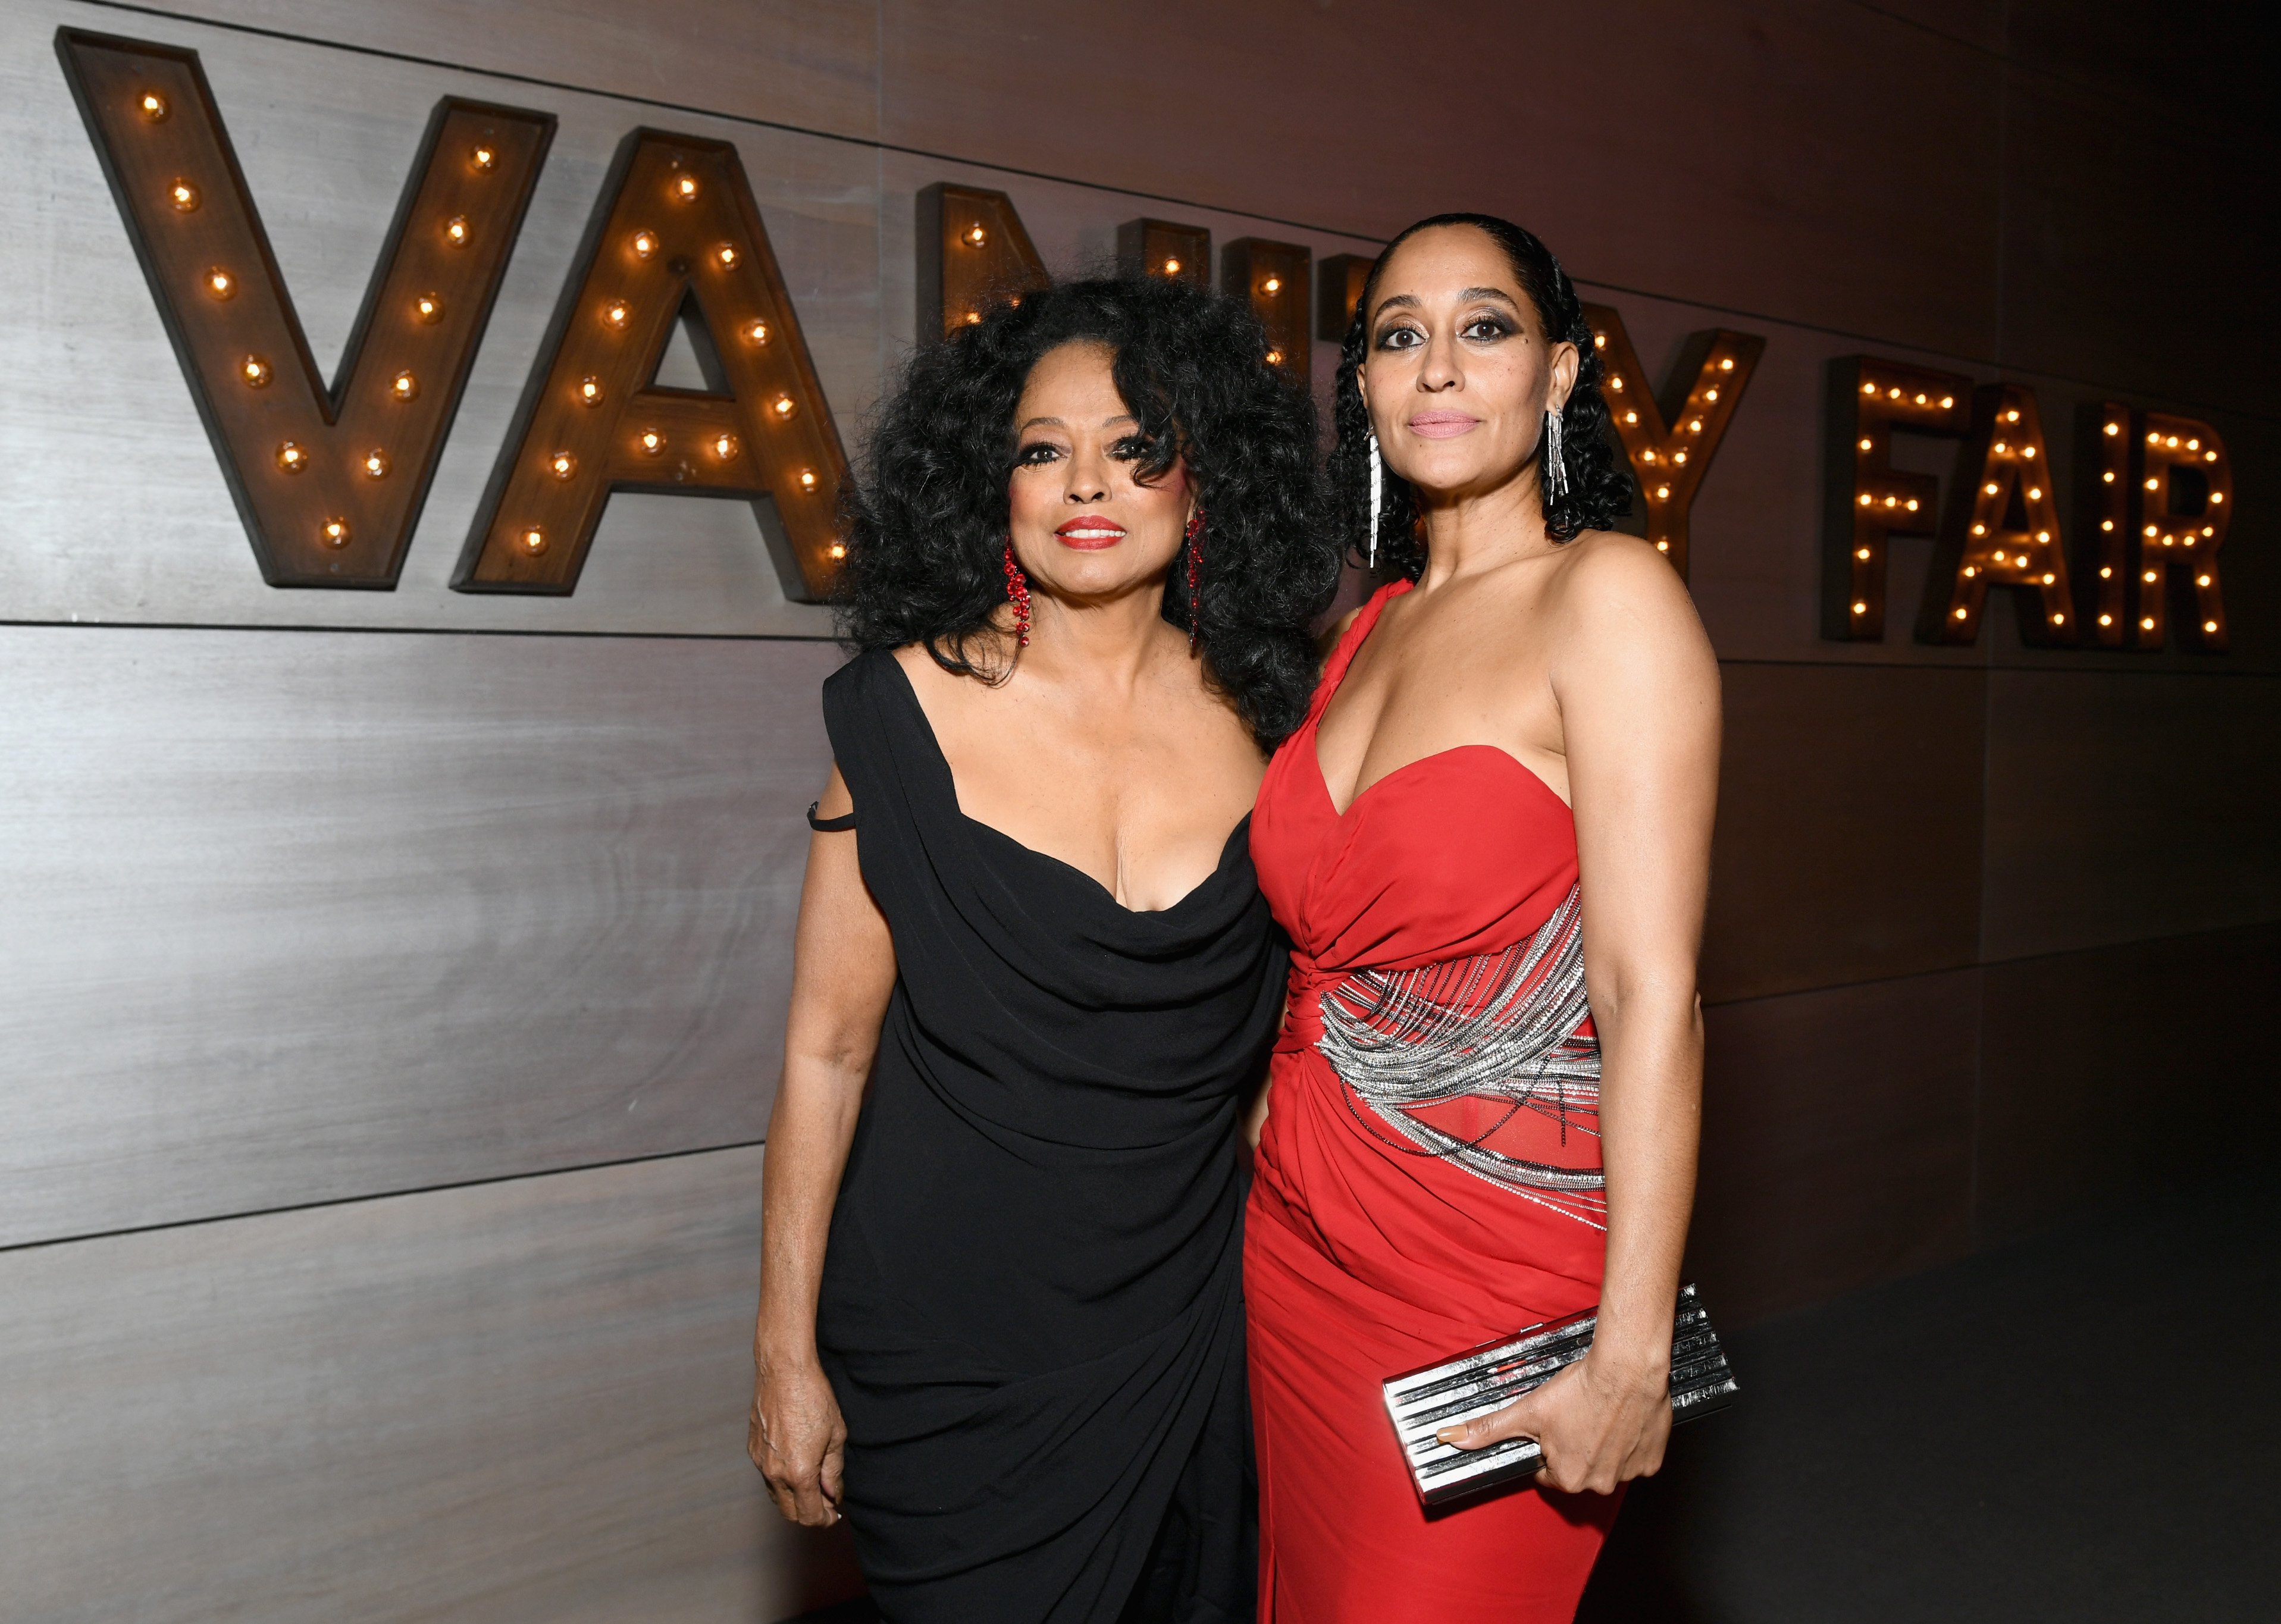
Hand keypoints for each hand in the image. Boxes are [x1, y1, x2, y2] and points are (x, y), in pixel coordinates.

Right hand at [749, 1354, 847, 1525]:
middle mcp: (775, 1473)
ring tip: (813, 1484)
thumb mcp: (836, 1436)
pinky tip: (796, 1465)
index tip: (835, 1514)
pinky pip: (767, 1477)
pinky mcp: (753, 1450)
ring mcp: (760, 1462)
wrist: (784, 1370)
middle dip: (810, 1514)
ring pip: (777, 1497)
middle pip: (790, 1514)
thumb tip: (833, 1494)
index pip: (810, 1516)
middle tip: (827, 1502)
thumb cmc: (814, 1398)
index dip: (825, 1519)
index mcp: (799, 1473)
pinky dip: (782, 1481)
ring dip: (795, 1499)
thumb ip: (833, 1471)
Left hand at [1436, 1346, 1671, 1495]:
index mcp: (1568, 1478)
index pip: (1547, 1472)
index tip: (1553, 1430)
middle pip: (1579, 1469)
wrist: (1627, 1369)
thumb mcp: (1527, 1410)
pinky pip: (1636, 1457)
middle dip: (1575, 1447)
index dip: (1546, 1448)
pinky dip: (1629, 1442)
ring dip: (1602, 1445)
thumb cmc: (1581, 1389)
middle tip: (1577, 1418)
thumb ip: (1489, 1428)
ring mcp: (1629, 1474)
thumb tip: (1450, 1438)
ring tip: (1599, 1415)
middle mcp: (1600, 1483)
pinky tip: (1621, 1420)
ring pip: (1607, 1464)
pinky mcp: (1652, 1461)